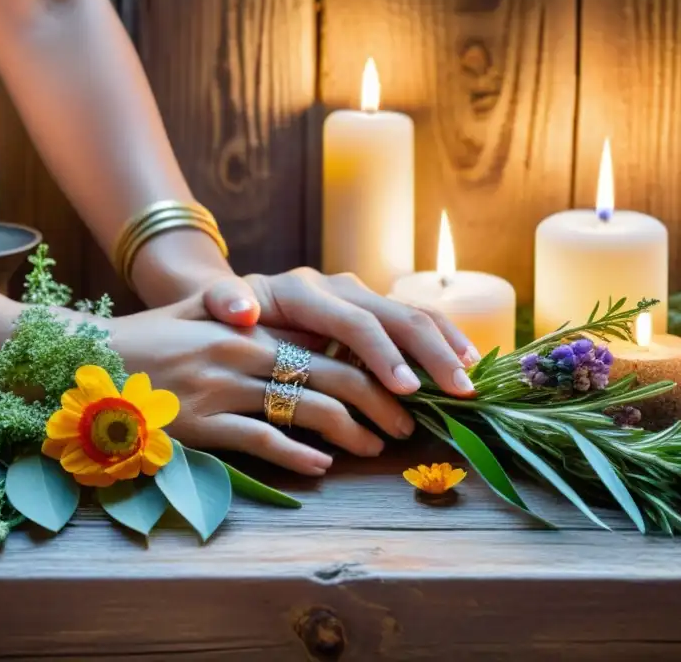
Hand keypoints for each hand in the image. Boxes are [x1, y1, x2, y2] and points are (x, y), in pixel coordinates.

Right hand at [103, 307, 414, 474]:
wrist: (85, 361)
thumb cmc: (150, 341)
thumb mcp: (202, 317)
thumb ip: (255, 323)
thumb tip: (307, 340)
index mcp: (251, 325)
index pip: (330, 343)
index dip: (374, 366)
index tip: (402, 388)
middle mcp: (243, 351)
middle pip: (333, 377)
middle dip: (379, 405)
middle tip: (406, 428)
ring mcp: (222, 388)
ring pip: (307, 410)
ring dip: (350, 433)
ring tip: (374, 448)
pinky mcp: (200, 424)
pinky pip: (261, 440)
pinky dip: (297, 456)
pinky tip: (320, 467)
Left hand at [198, 268, 479, 397]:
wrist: (233, 300)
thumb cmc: (223, 315)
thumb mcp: (210, 307)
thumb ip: (222, 301)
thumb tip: (241, 309)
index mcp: (305, 290)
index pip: (354, 320)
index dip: (382, 354)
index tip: (405, 390)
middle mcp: (341, 288)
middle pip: (397, 315)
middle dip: (431, 354)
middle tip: (459, 392)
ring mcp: (362, 299)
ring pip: (415, 315)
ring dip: (446, 347)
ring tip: (471, 381)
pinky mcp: (373, 314)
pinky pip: (416, 323)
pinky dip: (443, 342)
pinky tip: (466, 365)